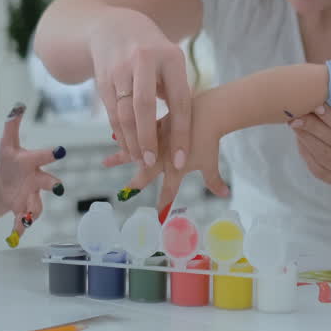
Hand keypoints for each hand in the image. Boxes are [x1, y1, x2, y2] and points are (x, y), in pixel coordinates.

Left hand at [0, 103, 64, 241]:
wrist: (4, 184)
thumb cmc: (9, 161)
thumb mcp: (7, 143)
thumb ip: (12, 125)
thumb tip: (17, 105)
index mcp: (33, 162)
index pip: (43, 156)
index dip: (52, 153)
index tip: (60, 150)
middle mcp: (37, 180)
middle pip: (49, 182)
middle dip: (53, 184)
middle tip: (57, 187)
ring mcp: (31, 196)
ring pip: (38, 205)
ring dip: (33, 211)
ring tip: (26, 217)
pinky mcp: (23, 209)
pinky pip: (24, 220)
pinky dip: (20, 228)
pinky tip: (16, 235)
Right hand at [88, 9, 192, 174]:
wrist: (113, 27)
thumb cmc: (153, 52)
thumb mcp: (170, 61)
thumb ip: (176, 91)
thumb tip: (181, 133)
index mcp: (170, 57)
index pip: (178, 101)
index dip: (181, 133)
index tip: (181, 159)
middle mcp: (143, 60)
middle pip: (145, 106)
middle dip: (148, 138)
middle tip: (153, 163)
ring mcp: (120, 68)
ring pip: (125, 112)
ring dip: (131, 140)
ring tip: (141, 160)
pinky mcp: (103, 78)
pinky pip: (112, 111)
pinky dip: (119, 132)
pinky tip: (127, 147)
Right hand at [105, 88, 230, 212]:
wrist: (206, 114)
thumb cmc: (209, 141)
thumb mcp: (210, 163)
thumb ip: (214, 180)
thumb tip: (226, 194)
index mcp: (175, 170)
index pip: (167, 192)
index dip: (163, 204)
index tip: (157, 216)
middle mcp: (161, 159)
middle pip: (144, 175)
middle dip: (134, 185)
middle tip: (122, 195)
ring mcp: (155, 142)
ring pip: (133, 152)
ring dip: (119, 158)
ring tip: (104, 163)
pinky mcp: (154, 126)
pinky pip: (136, 132)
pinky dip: (125, 134)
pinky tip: (113, 134)